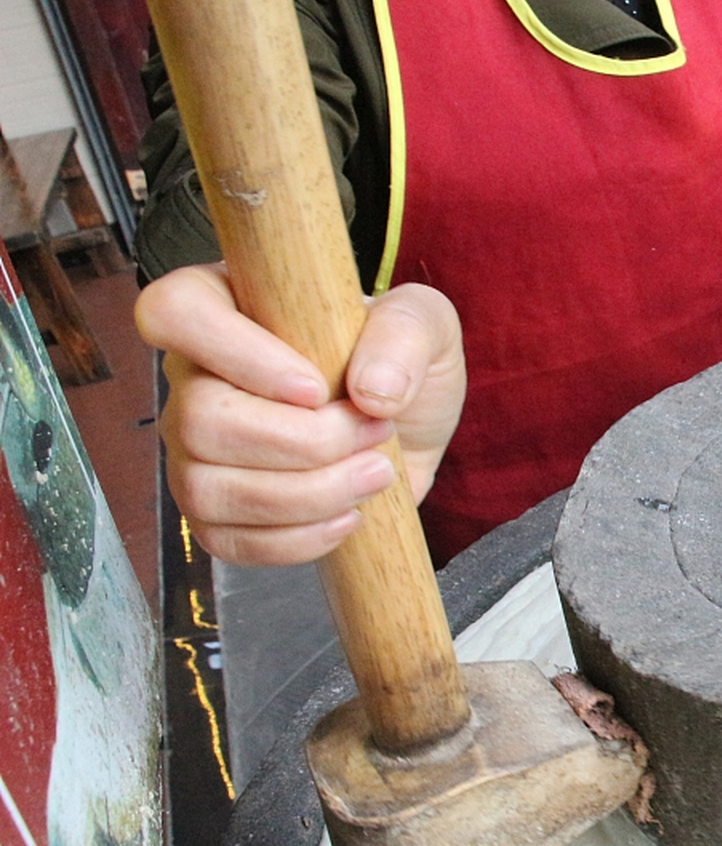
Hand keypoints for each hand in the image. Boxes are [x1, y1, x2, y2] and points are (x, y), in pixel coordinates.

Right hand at [135, 264, 465, 565]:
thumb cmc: (399, 361)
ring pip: (208, 488)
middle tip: (375, 433)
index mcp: (226, 305)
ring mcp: (196, 448)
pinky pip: (225, 540)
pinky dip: (295, 540)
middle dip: (303, 443)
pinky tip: (348, 517)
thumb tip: (370, 392)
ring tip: (376, 474)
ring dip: (307, 495)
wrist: (410, 429)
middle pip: (198, 420)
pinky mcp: (218, 508)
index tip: (316, 388)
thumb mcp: (424, 324)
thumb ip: (404, 336)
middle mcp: (195, 377)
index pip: (173, 311)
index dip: (237, 355)